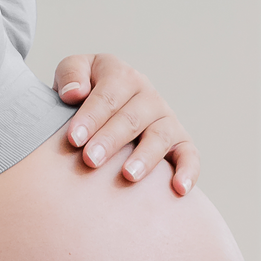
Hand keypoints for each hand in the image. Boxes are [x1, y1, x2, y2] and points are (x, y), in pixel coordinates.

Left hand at [54, 53, 198, 194]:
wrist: (101, 111)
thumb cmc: (81, 94)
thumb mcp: (73, 71)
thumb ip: (71, 73)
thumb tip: (75, 93)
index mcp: (122, 76)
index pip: (108, 95)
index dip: (91, 117)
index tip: (73, 139)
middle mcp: (147, 95)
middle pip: (132, 118)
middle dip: (111, 139)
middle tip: (90, 160)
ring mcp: (166, 118)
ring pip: (160, 136)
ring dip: (145, 156)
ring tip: (128, 175)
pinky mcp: (180, 141)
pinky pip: (190, 155)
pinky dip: (188, 170)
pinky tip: (179, 189)